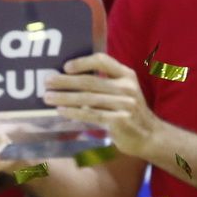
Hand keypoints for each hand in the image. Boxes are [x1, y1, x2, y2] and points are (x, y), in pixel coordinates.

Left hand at [42, 53, 160, 157]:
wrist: (149, 136)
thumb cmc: (129, 112)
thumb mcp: (123, 92)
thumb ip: (103, 84)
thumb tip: (69, 80)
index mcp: (126, 75)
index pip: (102, 61)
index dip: (82, 62)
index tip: (65, 67)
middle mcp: (127, 87)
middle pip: (90, 81)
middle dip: (65, 81)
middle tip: (47, 82)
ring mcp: (124, 104)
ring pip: (88, 99)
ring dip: (64, 98)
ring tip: (48, 97)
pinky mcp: (120, 120)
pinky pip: (91, 115)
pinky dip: (74, 113)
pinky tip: (61, 111)